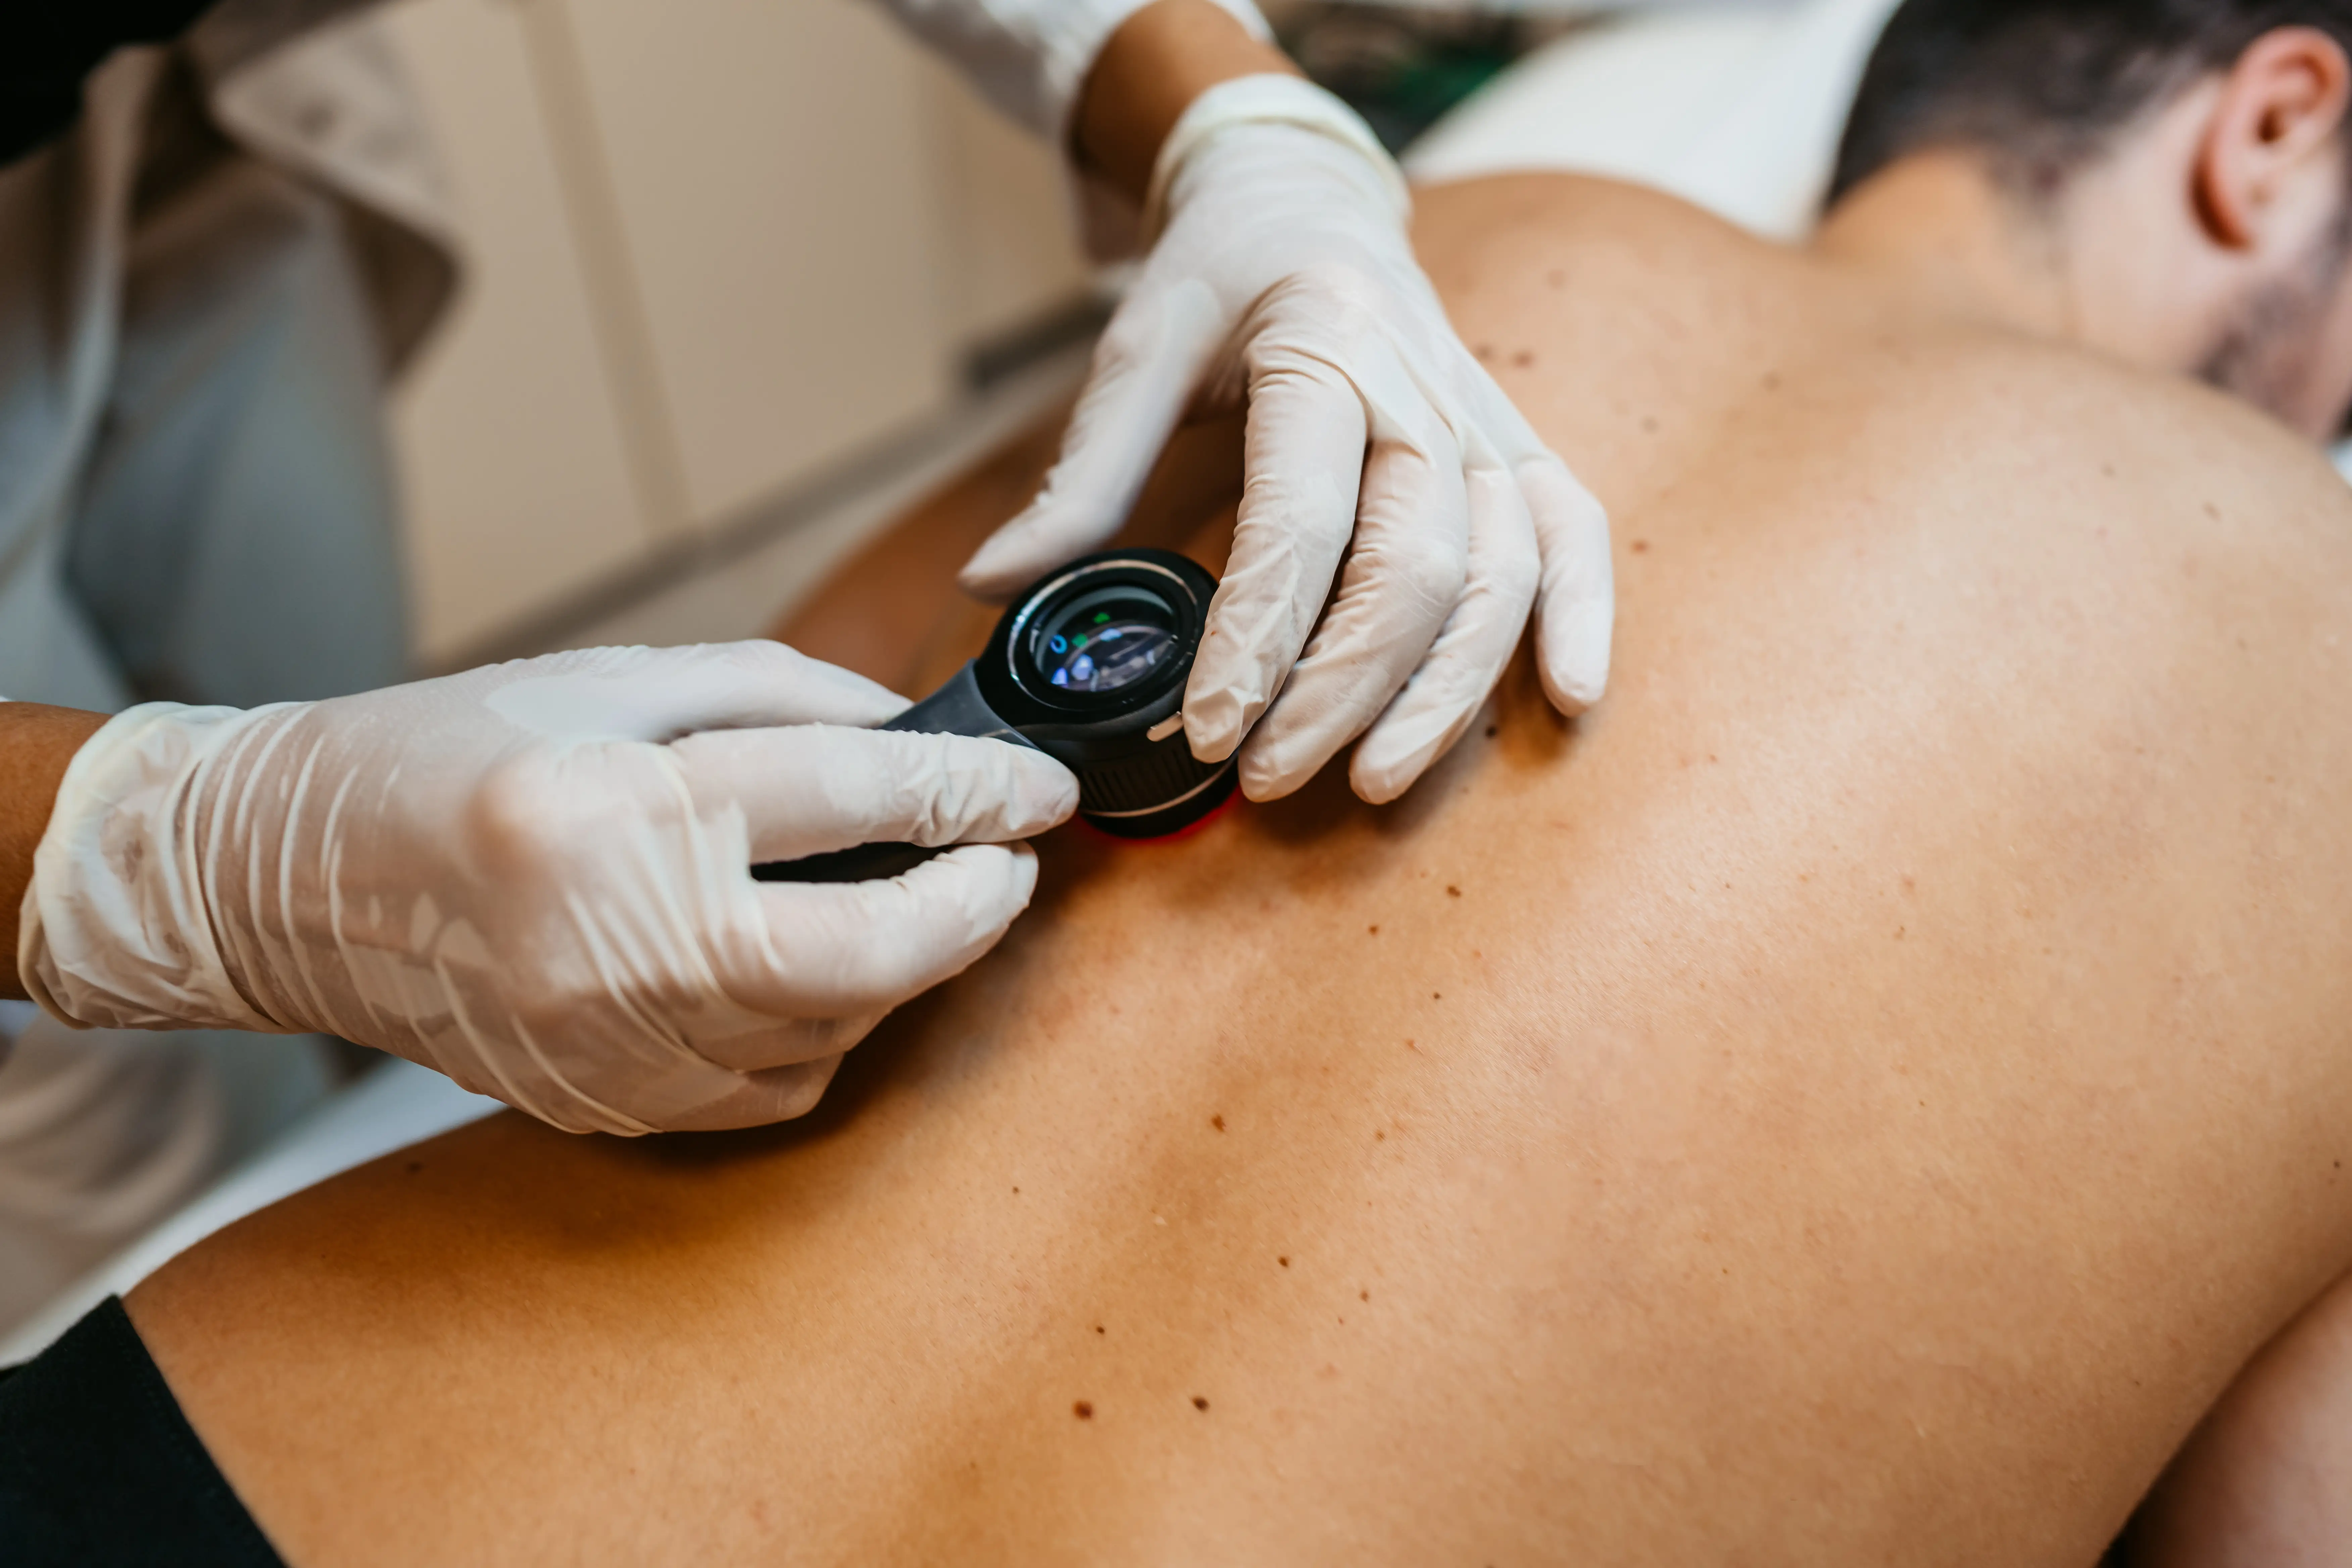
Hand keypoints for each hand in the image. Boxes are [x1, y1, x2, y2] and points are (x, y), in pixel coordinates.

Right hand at [19, 643, 1076, 1133]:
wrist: (282, 880)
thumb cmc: (442, 754)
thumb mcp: (607, 681)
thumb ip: (776, 696)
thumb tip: (911, 732)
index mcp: (612, 808)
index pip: (851, 799)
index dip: (973, 792)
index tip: (1038, 788)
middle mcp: (613, 942)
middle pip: (868, 949)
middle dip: (974, 906)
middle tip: (1014, 860)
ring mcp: (609, 1045)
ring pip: (835, 1027)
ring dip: (912, 967)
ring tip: (930, 900)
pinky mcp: (605, 1102)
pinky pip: (773, 1084)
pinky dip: (831, 1027)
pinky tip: (833, 969)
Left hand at [962, 76, 1612, 804]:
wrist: (1307, 198)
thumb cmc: (1221, 276)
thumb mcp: (1137, 346)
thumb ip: (1082, 473)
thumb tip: (991, 582)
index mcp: (1322, 347)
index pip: (1303, 520)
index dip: (1258, 638)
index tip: (1207, 729)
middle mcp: (1421, 387)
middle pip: (1412, 565)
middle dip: (1340, 689)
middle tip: (1266, 776)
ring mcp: (1483, 419)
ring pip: (1499, 573)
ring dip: (1443, 691)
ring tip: (1372, 780)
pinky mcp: (1516, 447)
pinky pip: (1574, 533)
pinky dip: (1581, 615)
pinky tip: (1569, 699)